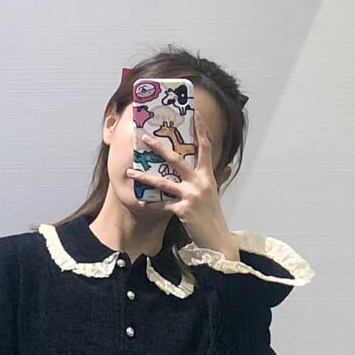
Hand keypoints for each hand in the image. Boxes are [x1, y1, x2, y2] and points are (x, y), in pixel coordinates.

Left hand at [124, 108, 229, 251]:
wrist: (218, 240)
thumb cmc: (213, 216)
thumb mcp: (215, 194)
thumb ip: (215, 179)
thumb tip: (225, 167)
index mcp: (208, 176)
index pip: (205, 148)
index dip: (201, 130)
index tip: (196, 114)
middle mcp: (200, 183)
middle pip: (177, 160)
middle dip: (160, 148)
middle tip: (145, 137)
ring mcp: (191, 196)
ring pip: (164, 182)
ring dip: (145, 176)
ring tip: (130, 171)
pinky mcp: (183, 210)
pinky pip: (162, 205)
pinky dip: (151, 204)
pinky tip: (141, 203)